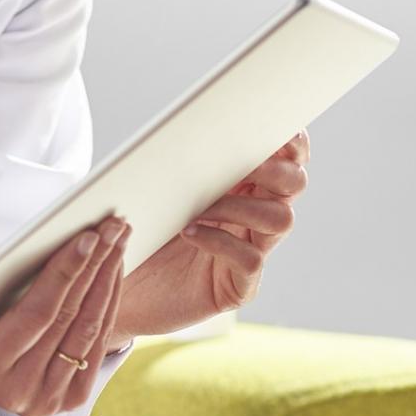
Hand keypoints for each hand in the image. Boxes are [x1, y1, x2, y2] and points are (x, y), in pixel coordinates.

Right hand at [0, 217, 130, 415]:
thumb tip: (38, 243)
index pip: (36, 313)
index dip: (64, 272)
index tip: (88, 237)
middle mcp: (19, 390)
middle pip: (69, 317)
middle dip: (94, 265)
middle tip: (111, 226)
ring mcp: (47, 399)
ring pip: (89, 330)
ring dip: (108, 279)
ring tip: (118, 240)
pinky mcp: (70, 399)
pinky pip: (97, 343)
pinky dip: (108, 303)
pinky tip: (112, 270)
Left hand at [106, 132, 310, 351]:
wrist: (120, 288)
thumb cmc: (138, 231)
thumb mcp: (157, 189)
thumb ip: (184, 161)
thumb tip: (186, 128)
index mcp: (244, 184)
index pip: (285, 157)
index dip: (290, 141)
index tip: (277, 128)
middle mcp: (255, 215)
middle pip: (295, 183)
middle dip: (274, 169)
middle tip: (243, 164)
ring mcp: (252, 250)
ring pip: (280, 220)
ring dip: (242, 206)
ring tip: (200, 207)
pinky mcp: (240, 285)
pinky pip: (251, 259)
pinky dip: (221, 240)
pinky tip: (189, 232)